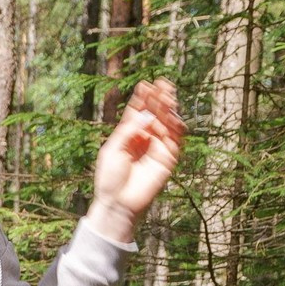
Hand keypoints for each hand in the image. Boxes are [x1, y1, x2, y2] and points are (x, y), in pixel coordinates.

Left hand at [87, 79, 185, 242]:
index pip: (138, 113)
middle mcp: (144, 139)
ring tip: (168, 93)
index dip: (142, 99)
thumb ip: (128, 132)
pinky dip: (175, 126)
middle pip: (154, 115)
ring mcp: (157, 148)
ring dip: (168, 108)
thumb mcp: (113, 150)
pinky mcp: (167, 158)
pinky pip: (174, 139)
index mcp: (129, 136)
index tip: (145, 83)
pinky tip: (173, 113)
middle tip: (162, 83)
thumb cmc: (109, 178)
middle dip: (158, 99)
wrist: (118, 202)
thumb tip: (145, 115)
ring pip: (166, 124)